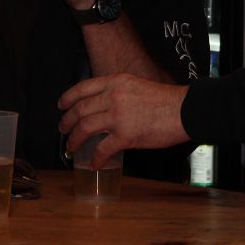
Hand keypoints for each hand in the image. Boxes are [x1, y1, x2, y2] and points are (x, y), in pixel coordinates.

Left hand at [58, 73, 189, 166]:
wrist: (184, 110)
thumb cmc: (166, 100)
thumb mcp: (137, 85)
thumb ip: (119, 92)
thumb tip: (105, 106)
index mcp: (116, 82)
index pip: (83, 88)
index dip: (68, 98)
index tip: (61, 106)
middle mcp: (113, 96)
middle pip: (80, 110)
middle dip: (67, 121)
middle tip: (63, 129)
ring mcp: (118, 116)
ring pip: (85, 128)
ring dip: (74, 140)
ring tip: (71, 146)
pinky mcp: (126, 135)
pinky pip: (102, 149)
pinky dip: (95, 158)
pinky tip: (94, 163)